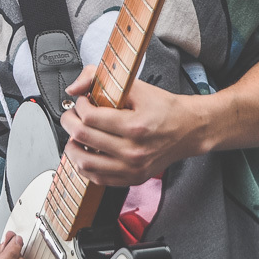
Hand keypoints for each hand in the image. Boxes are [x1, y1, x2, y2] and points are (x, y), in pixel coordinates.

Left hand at [59, 64, 207, 185]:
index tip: (83, 101)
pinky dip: (84, 165)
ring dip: (71, 146)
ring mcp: (133, 169)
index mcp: (136, 126)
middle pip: (83, 137)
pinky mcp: (132, 179)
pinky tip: (86, 151)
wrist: (189, 130)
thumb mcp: (137, 86)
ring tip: (75, 135)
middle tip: (72, 115)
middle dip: (69, 121)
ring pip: (84, 163)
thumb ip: (101, 79)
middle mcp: (134, 151)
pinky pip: (96, 178)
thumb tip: (74, 89)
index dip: (80, 106)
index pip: (90, 117)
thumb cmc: (164, 108)